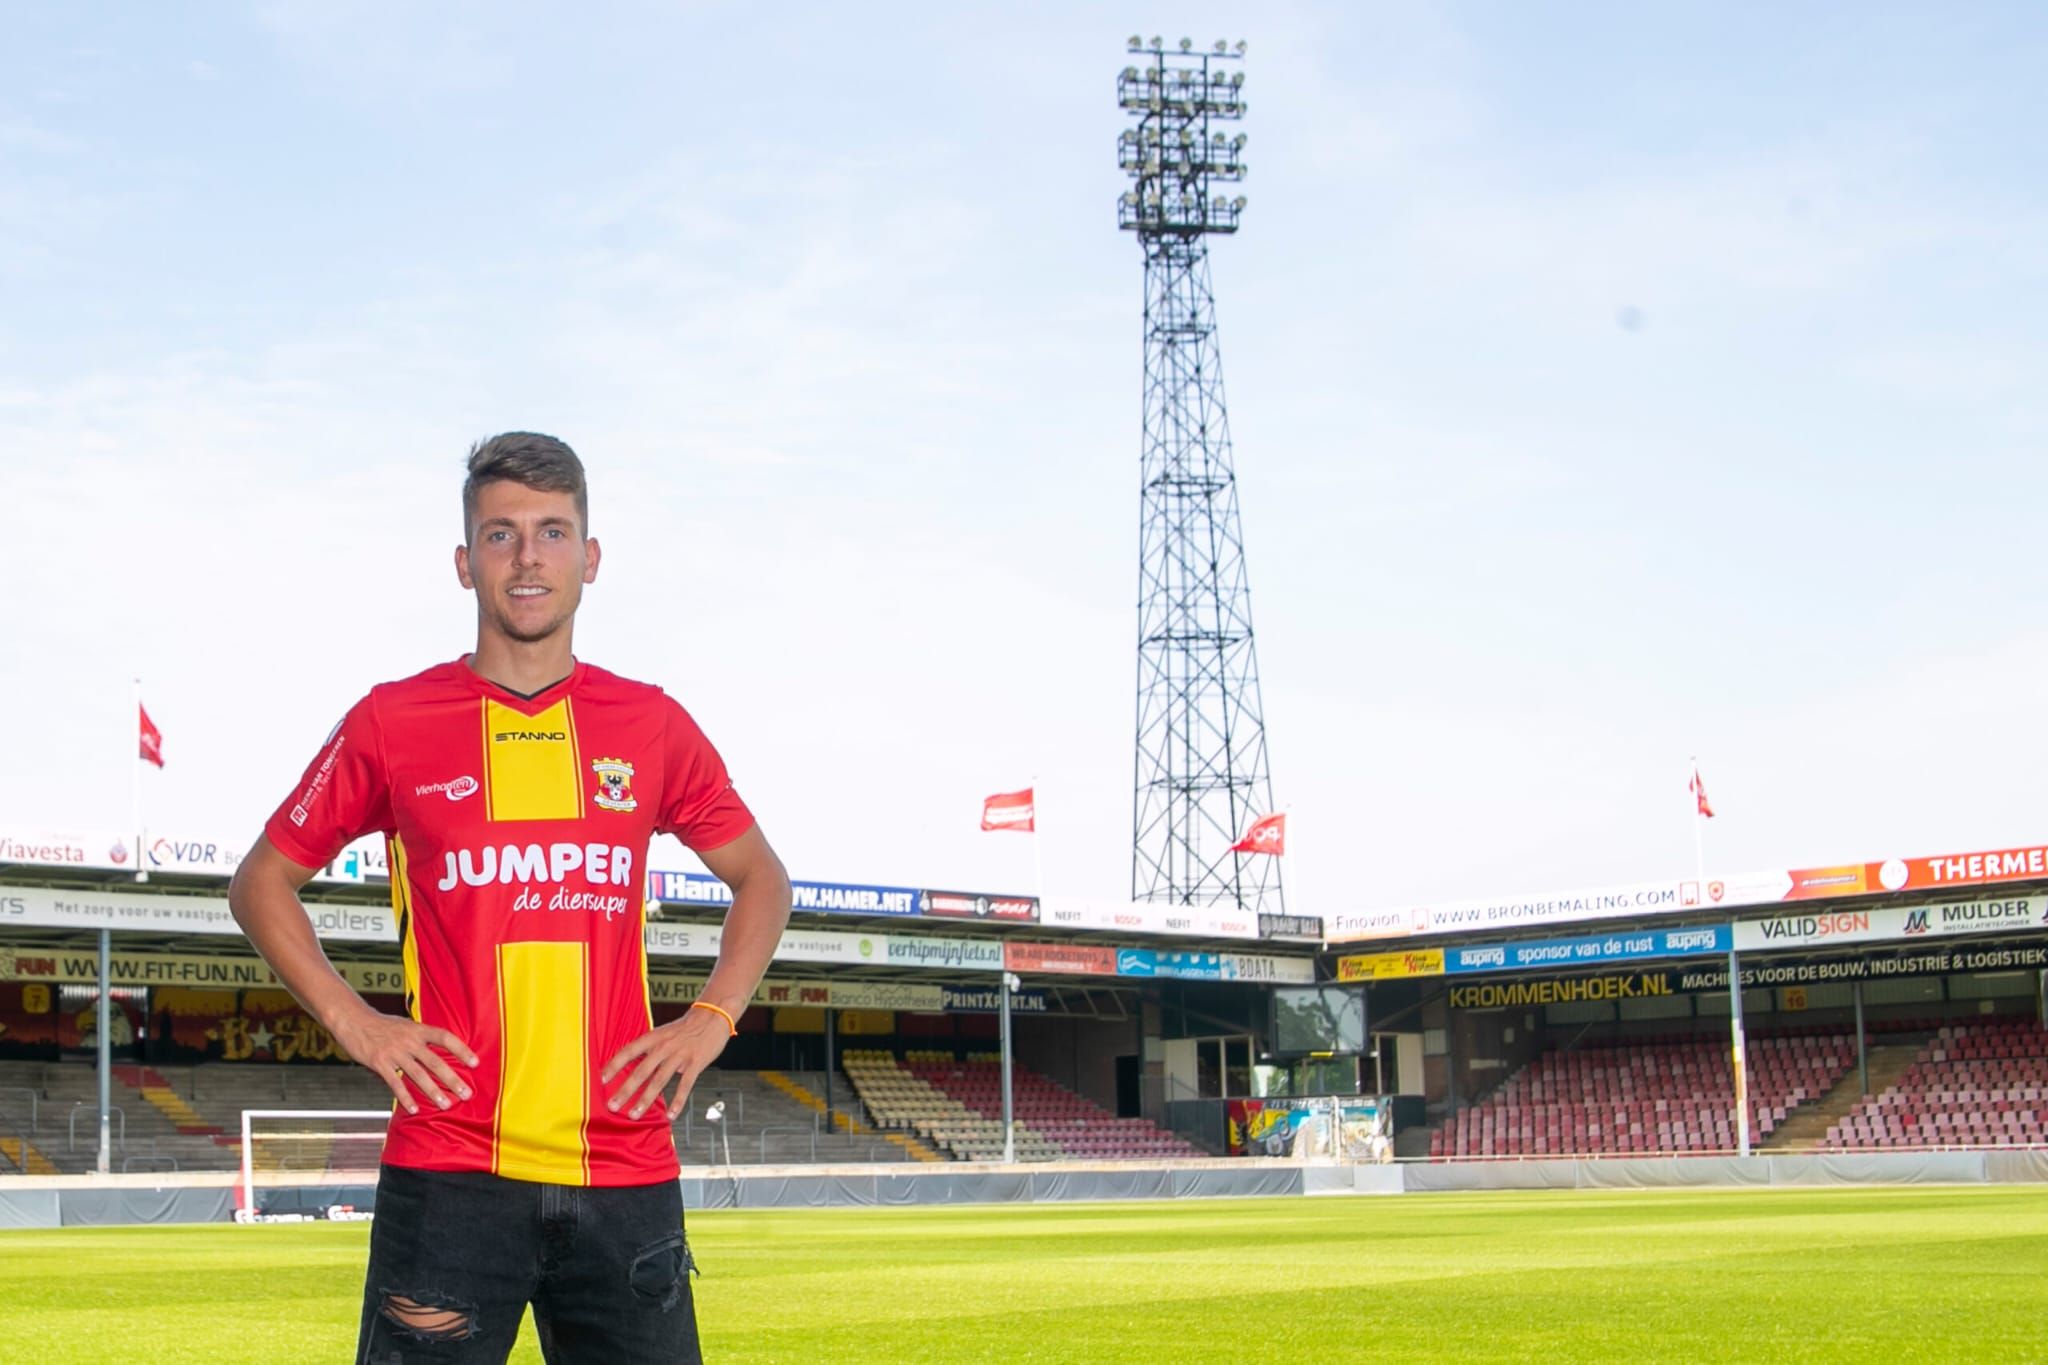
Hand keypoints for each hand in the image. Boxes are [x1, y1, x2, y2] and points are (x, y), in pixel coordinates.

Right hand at [332, 1006, 477, 1115]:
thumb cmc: (381, 1024)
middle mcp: (409, 1040)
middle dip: (452, 1079)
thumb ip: (420, 1037)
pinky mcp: (379, 1063)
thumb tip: (440, 1048)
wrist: (353, 1019)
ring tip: (446, 1104)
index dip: (462, 1050)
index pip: (445, 1037)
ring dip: (433, 1092)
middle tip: (466, 1094)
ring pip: (418, 1075)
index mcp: (418, 1029)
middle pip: (435, 1061)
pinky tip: (414, 1109)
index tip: (475, 1063)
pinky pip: (395, 1083)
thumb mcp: (405, 1025)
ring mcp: (394, 1052)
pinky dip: (405, 1097)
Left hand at [601, 1008, 731, 1120]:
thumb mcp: (663, 1032)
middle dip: (625, 1090)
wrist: (713, 1016)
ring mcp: (680, 1055)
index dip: (614, 1066)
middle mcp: (664, 1046)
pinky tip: (671, 1116)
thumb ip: (650, 1049)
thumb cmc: (684, 1028)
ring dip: (645, 1100)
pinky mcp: (696, 1063)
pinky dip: (678, 1102)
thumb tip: (632, 1067)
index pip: (629, 1052)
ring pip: (659, 1081)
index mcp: (654, 1037)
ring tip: (634, 1115)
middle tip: (612, 1106)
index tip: (601, 1081)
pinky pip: (685, 1085)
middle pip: (641, 1071)